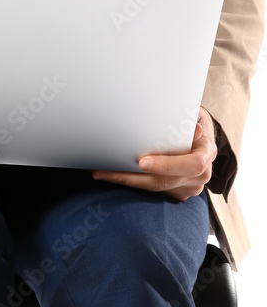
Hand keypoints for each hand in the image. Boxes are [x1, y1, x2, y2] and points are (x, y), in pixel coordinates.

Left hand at [92, 107, 216, 200]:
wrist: (199, 137)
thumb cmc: (190, 121)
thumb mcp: (192, 114)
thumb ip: (188, 119)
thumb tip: (193, 130)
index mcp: (207, 152)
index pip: (191, 164)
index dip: (166, 165)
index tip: (142, 162)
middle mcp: (202, 174)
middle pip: (164, 182)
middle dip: (132, 178)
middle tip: (105, 172)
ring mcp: (189, 187)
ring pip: (154, 189)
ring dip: (124, 181)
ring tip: (98, 172)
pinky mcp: (177, 193)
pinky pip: (152, 192)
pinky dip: (131, 183)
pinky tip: (109, 175)